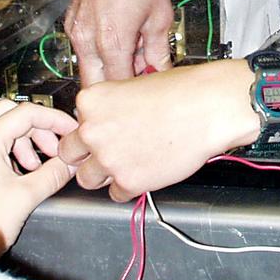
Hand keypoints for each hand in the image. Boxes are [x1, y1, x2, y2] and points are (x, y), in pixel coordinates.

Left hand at [0, 99, 78, 260]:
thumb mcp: (27, 196)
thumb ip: (54, 173)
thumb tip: (70, 162)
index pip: (26, 113)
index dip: (53, 119)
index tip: (67, 128)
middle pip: (10, 113)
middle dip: (37, 128)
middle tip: (53, 147)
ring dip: (23, 140)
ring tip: (35, 166)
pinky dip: (7, 149)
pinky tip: (19, 172)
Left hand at [57, 61, 258, 201]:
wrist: (209, 107)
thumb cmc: (180, 92)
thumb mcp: (132, 86)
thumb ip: (109, 108)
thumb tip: (104, 122)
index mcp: (91, 102)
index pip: (73, 125)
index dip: (89, 131)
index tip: (101, 134)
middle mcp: (92, 131)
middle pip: (71, 154)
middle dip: (87, 155)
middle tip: (109, 152)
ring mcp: (108, 158)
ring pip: (88, 179)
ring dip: (104, 174)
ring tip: (127, 163)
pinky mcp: (129, 181)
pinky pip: (117, 193)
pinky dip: (130, 186)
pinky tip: (146, 170)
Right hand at [63, 0, 173, 84]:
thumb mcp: (159, 12)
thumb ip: (158, 48)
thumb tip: (159, 69)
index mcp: (110, 41)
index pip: (119, 87)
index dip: (136, 95)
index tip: (148, 96)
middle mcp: (86, 37)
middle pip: (95, 85)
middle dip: (116, 91)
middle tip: (138, 88)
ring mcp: (75, 26)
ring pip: (88, 66)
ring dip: (109, 70)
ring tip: (136, 59)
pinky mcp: (73, 15)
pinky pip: (84, 46)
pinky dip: (101, 52)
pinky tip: (123, 41)